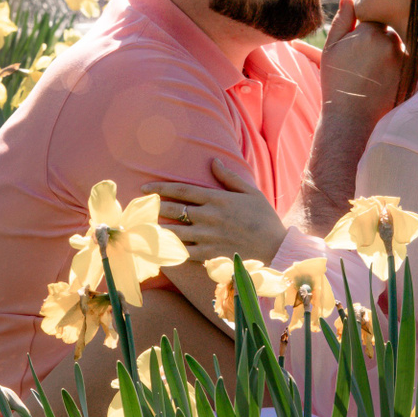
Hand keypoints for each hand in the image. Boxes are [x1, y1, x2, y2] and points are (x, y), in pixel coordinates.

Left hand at [150, 160, 287, 265]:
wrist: (277, 247)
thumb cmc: (264, 218)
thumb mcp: (250, 191)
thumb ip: (229, 177)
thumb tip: (213, 161)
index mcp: (217, 198)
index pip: (182, 190)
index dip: (160, 188)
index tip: (145, 188)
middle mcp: (209, 217)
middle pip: (173, 209)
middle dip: (154, 207)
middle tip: (140, 206)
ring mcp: (208, 237)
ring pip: (174, 231)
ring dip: (157, 228)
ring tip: (144, 226)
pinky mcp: (210, 255)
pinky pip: (184, 253)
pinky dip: (170, 250)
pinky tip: (159, 248)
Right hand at [319, 0, 403, 124]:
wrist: (351, 117)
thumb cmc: (336, 81)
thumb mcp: (332, 48)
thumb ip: (343, 21)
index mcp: (369, 32)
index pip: (374, 17)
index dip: (365, 28)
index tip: (357, 44)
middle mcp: (390, 42)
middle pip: (388, 30)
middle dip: (378, 39)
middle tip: (363, 60)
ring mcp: (403, 58)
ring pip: (397, 45)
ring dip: (387, 52)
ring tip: (371, 72)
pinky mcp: (411, 72)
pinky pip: (405, 60)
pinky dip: (395, 66)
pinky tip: (380, 80)